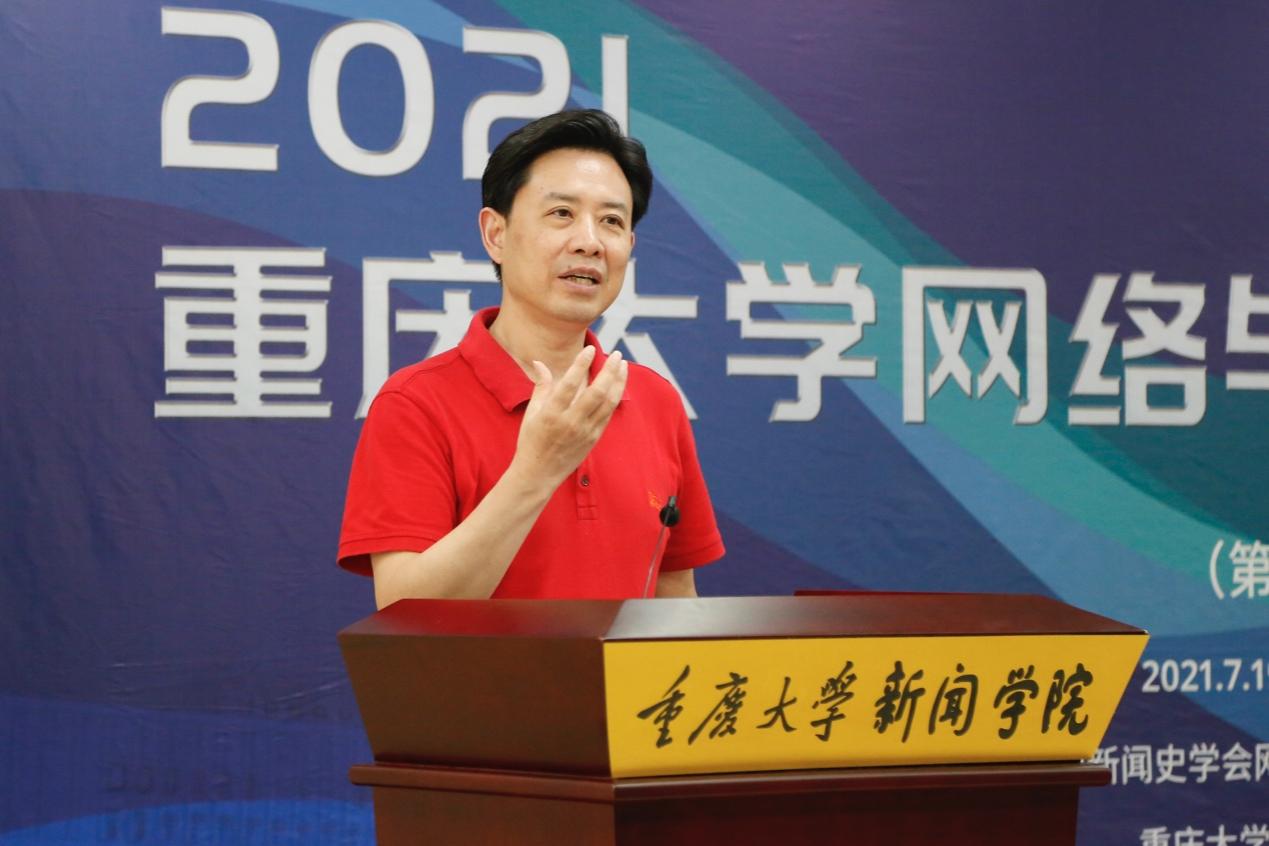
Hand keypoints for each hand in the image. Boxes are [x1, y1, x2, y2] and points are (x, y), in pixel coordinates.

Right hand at [511, 346, 627, 486]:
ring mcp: (585, 432)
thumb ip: (541, 386)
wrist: (539, 474)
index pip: (570, 383)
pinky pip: (608, 414)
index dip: (581, 364)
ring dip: (618, 382)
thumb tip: (539, 362)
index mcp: (551, 414)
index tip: (590, 349)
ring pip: (608, 403)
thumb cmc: (531, 441)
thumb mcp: (531, 413)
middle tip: (616, 354)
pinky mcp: (594, 438)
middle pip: (596, 392)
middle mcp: (570, 422)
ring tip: (623, 366)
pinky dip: (615, 397)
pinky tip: (618, 385)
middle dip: (609, 371)